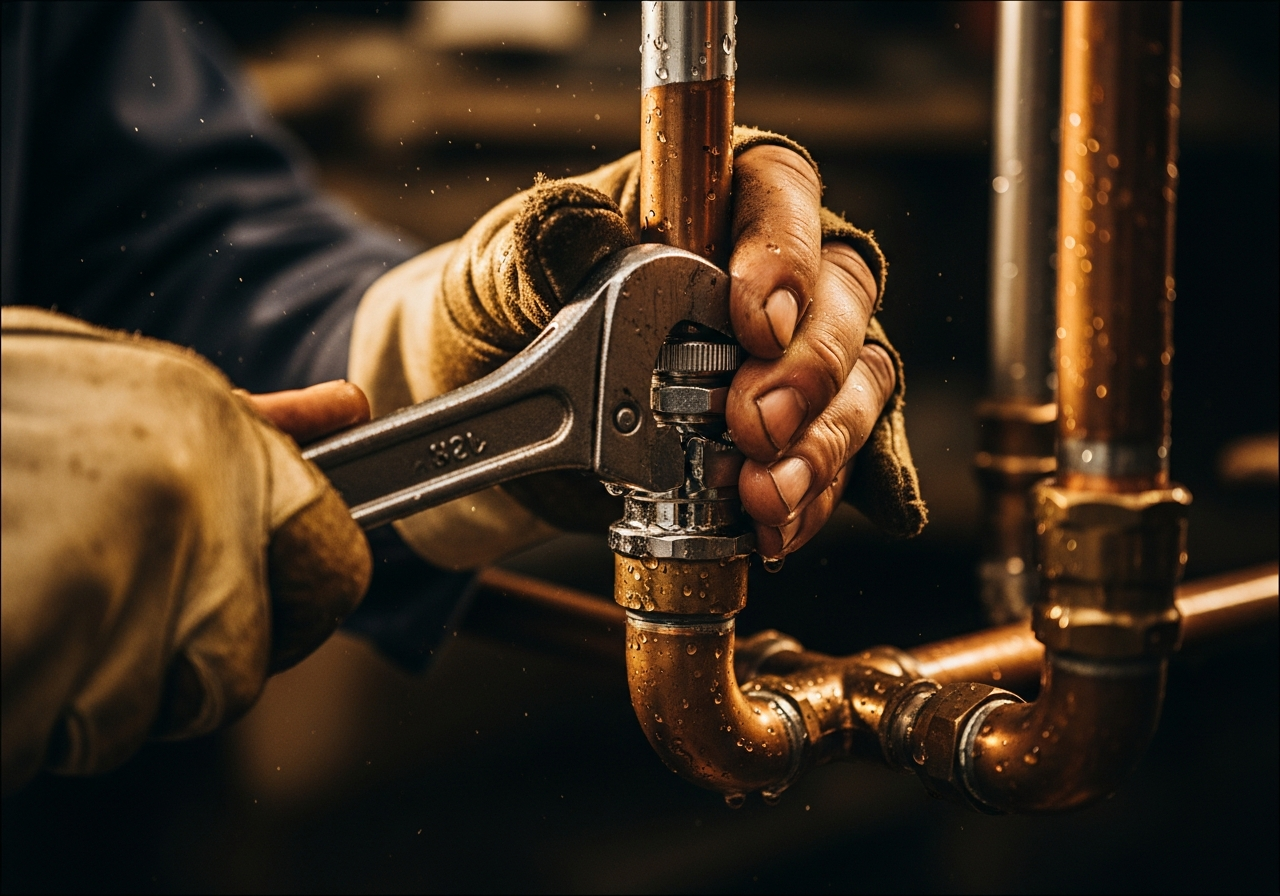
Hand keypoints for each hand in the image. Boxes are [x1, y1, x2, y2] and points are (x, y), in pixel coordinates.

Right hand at [1, 308, 371, 791]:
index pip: (335, 557)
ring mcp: (114, 582)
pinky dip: (14, 716)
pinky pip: (49, 739)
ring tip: (14, 595)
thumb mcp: (99, 380)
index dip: (298, 598)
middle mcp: (185, 503)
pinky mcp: (39, 654)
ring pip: (137, 716)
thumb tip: (343, 413)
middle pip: (236, 669)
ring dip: (75, 691)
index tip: (265, 607)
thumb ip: (233, 415)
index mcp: (211, 427)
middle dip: (171, 670)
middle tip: (88, 612)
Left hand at [348, 129, 921, 569]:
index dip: (786, 253)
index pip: (778, 192)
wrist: (490, 396)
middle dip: (807, 370)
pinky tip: (779, 527)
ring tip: (762, 495)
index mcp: (708, 199)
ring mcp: (785, 356)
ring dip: (819, 445)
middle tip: (754, 425)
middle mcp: (769, 271)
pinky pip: (832, 461)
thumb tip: (585, 226)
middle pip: (842, 298)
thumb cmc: (507, 305)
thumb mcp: (503, 266)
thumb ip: (547, 246)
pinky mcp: (783, 433)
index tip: (757, 320)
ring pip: (855, 385)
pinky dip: (815, 498)